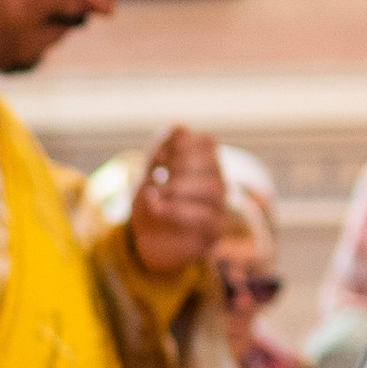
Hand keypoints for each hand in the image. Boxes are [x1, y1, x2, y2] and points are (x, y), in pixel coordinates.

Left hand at [130, 127, 225, 280]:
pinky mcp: (214, 230)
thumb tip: (177, 127)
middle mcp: (216, 181)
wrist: (147, 240)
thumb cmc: (151, 201)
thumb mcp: (147, 173)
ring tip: (154, 193)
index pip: (207, 142)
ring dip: (180, 187)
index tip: (158, 156)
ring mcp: (219, 206)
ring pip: (212, 188)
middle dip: (181, 166)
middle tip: (154, 176)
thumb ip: (160, 150)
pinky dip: (177, 209)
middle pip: (212, 164)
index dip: (184, 144)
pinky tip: (157, 206)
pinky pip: (205, 216)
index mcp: (203, 163)